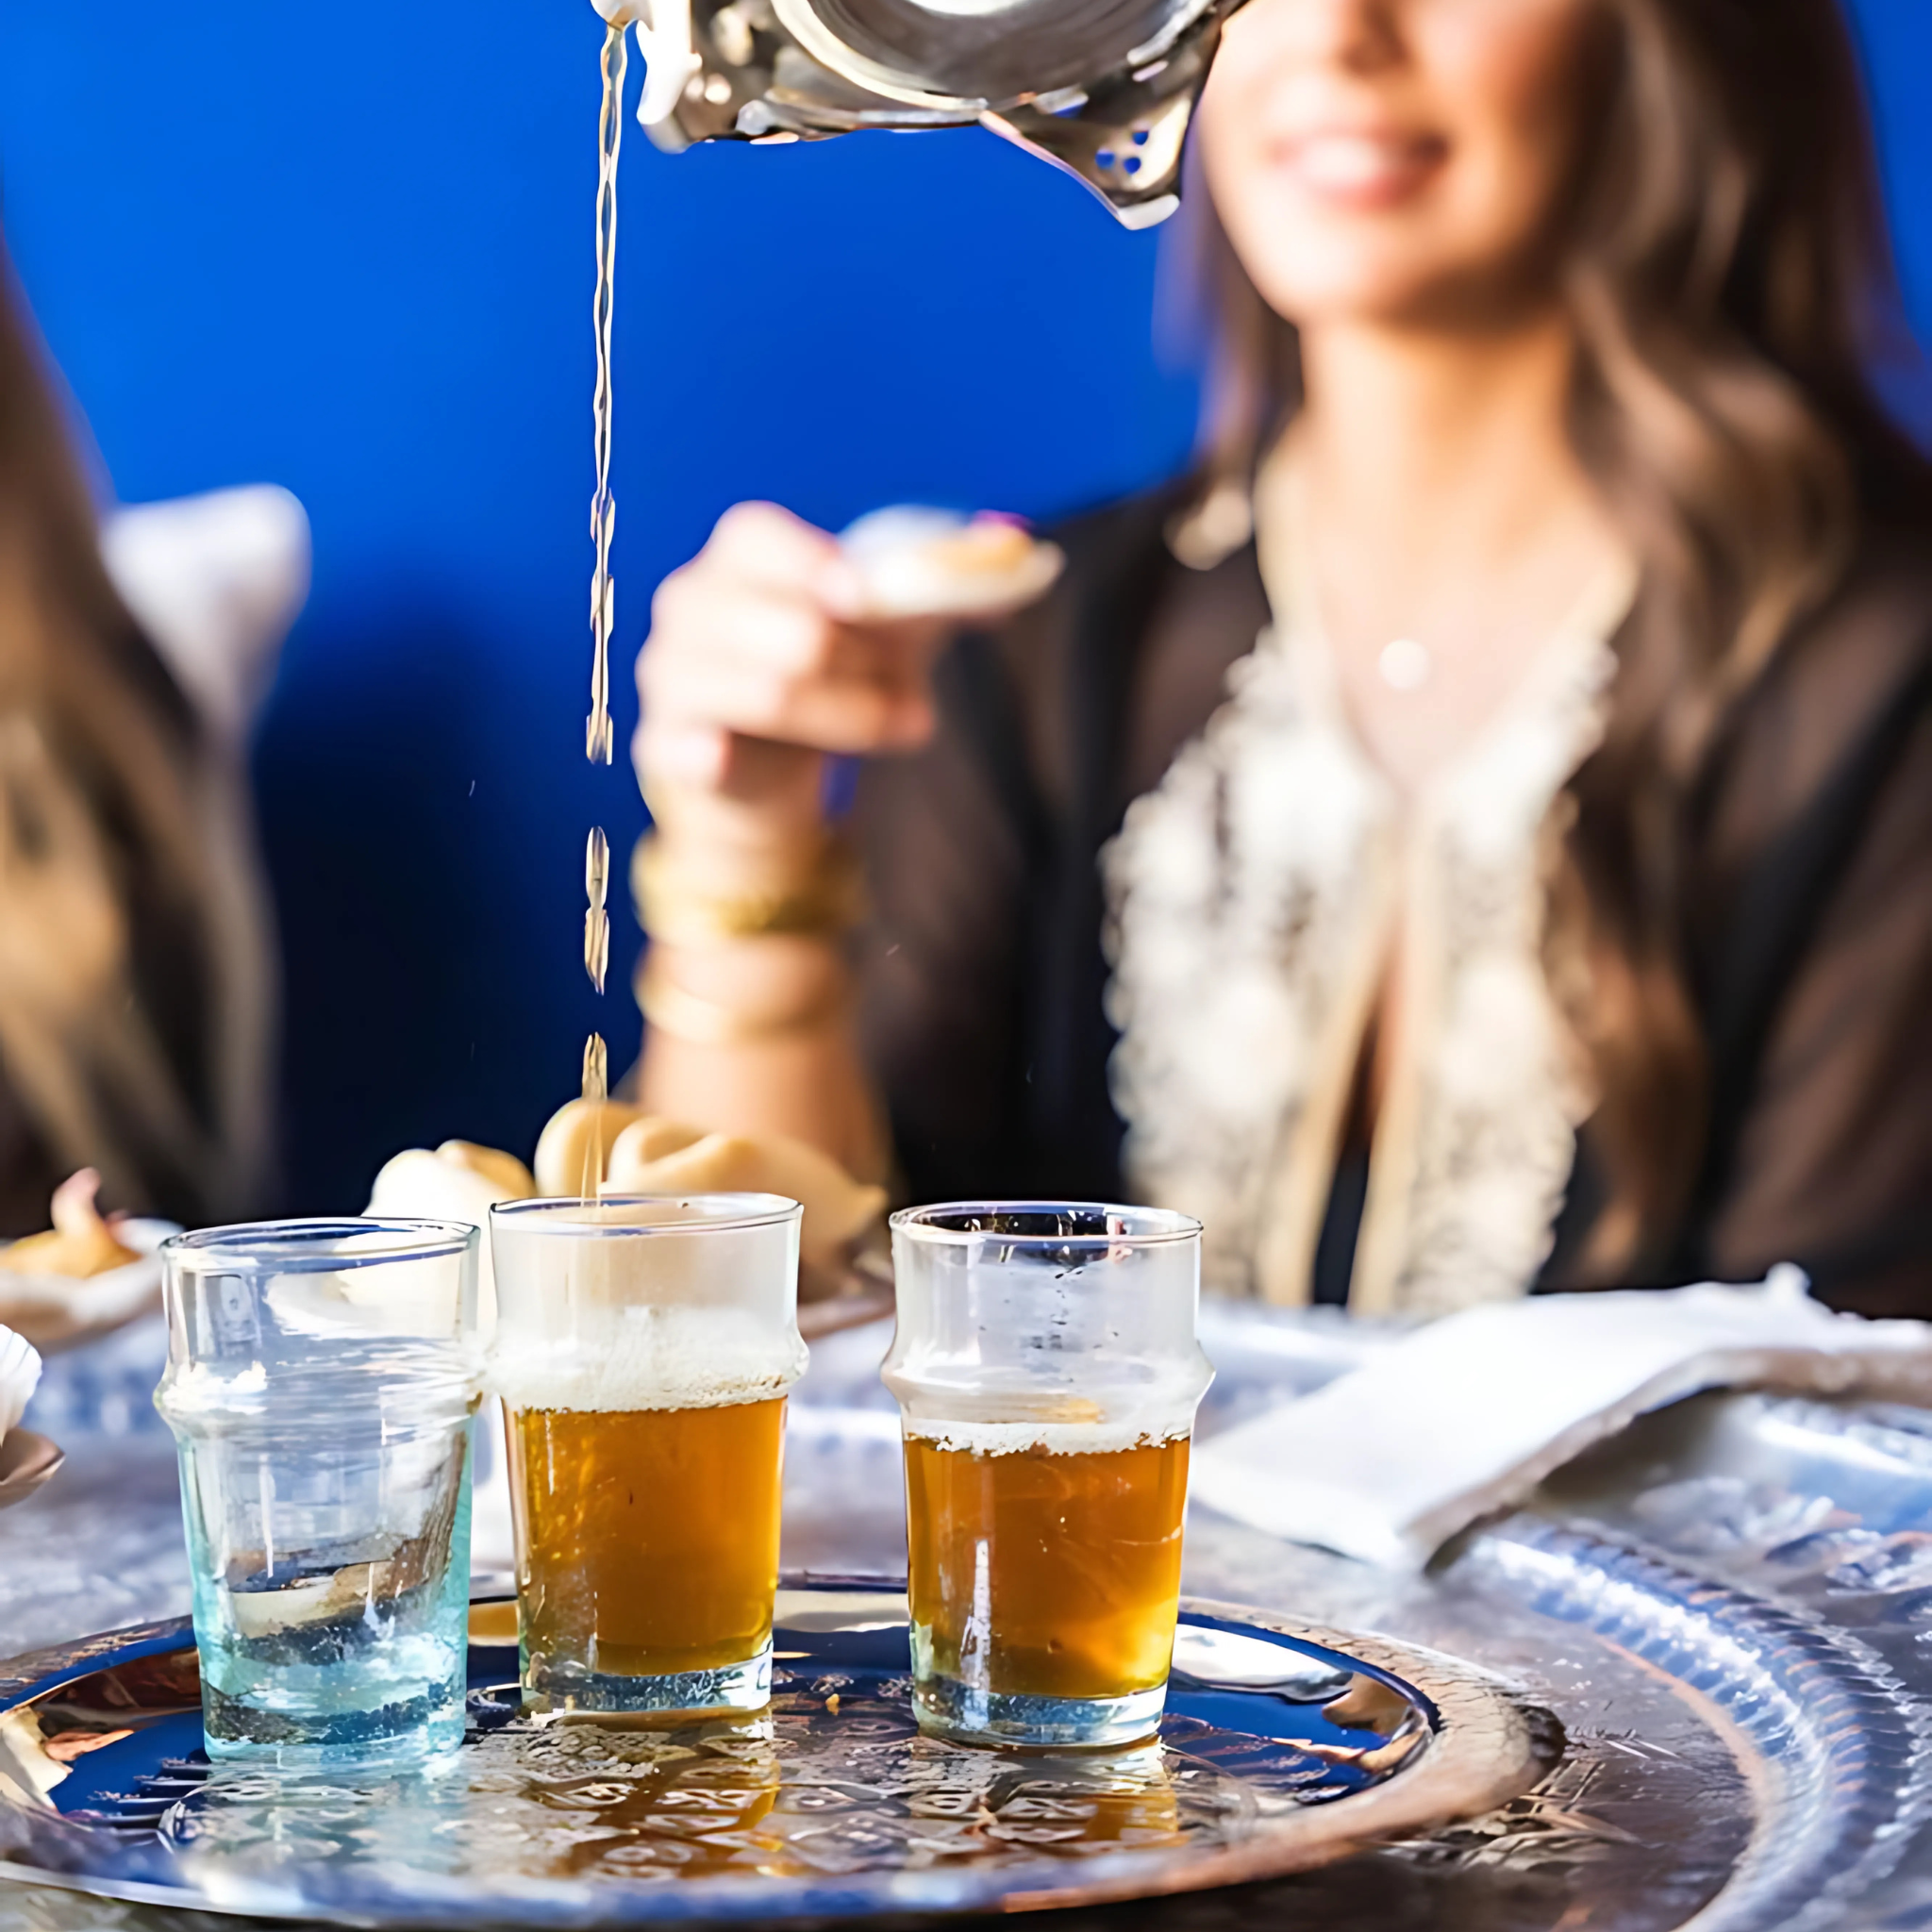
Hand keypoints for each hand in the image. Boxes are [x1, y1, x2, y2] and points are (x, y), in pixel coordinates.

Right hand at [635, 502, 945, 853]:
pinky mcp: (664, 746)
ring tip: (905, 724)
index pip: (755, 537)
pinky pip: (697, 750)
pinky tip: (751, 759)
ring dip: (854, 716)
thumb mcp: (886, 627)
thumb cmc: (827, 674)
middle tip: (917, 688)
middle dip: (869, 664)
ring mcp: (670, 677)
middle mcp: (689, 606)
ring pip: (769, 693)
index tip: (867, 598)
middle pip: (790, 629)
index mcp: (737, 558)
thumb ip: (942, 591)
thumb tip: (1019, 559)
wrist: (757, 767)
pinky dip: (725, 755)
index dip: (814, 565)